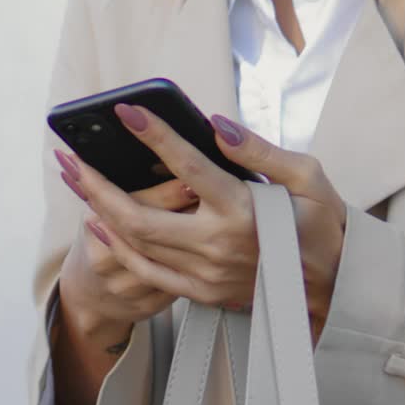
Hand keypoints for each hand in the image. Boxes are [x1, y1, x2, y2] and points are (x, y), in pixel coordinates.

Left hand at [57, 106, 347, 334]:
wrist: (335, 288)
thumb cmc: (322, 224)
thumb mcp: (307, 177)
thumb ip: (259, 151)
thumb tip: (216, 125)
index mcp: (244, 210)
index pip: (188, 166)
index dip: (155, 135)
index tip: (127, 111)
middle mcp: (218, 244)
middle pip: (140, 214)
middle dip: (97, 184)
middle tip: (69, 156)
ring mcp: (208, 273)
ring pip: (137, 243)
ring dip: (99, 210)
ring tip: (74, 181)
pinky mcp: (204, 293)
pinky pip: (148, 272)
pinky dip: (118, 247)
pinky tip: (99, 224)